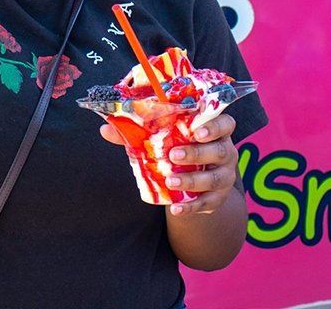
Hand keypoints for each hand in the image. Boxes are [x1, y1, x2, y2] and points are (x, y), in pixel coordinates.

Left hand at [101, 113, 237, 215]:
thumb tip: (104, 130)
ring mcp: (225, 176)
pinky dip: (192, 206)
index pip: (225, 123)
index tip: (195, 131)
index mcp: (215, 130)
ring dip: (193, 180)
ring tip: (170, 180)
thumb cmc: (177, 146)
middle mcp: (226, 151)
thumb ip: (137, 132)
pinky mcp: (218, 198)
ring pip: (215, 178)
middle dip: (197, 153)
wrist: (195, 178)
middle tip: (173, 155)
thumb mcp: (163, 136)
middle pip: (220, 150)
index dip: (214, 126)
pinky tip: (176, 208)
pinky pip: (208, 203)